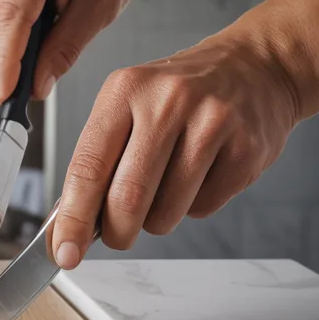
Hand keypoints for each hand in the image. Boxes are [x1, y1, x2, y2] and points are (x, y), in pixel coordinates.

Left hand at [51, 34, 300, 267]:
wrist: (253, 67)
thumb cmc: (177, 96)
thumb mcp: (126, 106)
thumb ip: (97, 159)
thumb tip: (68, 222)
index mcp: (124, 91)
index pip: (88, 167)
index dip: (73, 219)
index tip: (65, 252)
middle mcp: (168, 102)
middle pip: (127, 197)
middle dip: (116, 232)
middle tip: (116, 236)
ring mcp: (212, 123)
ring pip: (167, 211)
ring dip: (156, 220)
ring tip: (164, 190)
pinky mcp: (247, 149)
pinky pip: (204, 207)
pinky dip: (192, 207)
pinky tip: (199, 176)